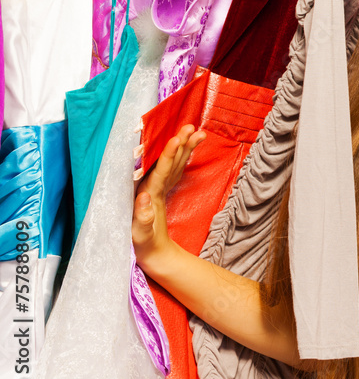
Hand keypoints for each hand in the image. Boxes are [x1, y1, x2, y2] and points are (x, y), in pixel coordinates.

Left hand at [132, 125, 206, 269]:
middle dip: (180, 142)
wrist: (149, 252)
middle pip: (167, 160)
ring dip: (185, 147)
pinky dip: (184, 158)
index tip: (176, 139)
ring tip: (198, 133)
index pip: (159, 168)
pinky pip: (176, 170)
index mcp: (147, 192)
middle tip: (191, 127)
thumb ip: (142, 217)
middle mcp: (151, 185)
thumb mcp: (140, 234)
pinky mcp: (164, 190)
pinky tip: (190, 150)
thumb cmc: (143, 244)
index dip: (168, 153)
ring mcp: (158, 186)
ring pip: (174, 162)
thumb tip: (144, 196)